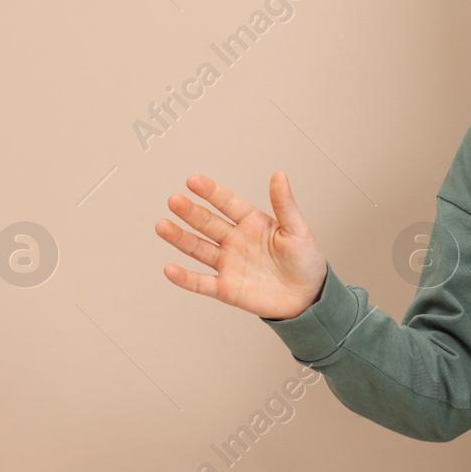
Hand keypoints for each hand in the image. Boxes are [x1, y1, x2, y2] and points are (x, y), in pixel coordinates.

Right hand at [155, 171, 327, 320]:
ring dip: (180, 238)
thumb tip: (279, 174)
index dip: (211, 192)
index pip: (228, 203)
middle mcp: (236, 241)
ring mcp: (229, 264)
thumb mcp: (297, 229)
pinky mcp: (226, 288)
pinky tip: (170, 269)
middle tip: (174, 200)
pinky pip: (201, 283)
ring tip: (162, 226)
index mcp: (253, 223)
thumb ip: (284, 204)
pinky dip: (185, 278)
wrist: (308, 297)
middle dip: (191, 212)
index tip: (193, 181)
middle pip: (208, 223)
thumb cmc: (305, 260)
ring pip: (199, 249)